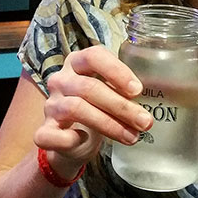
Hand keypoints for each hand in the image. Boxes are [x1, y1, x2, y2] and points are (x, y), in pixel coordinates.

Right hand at [33, 45, 152, 175]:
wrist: (72, 141)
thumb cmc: (96, 108)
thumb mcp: (109, 92)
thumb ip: (124, 90)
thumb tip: (153, 99)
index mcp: (77, 63)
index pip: (94, 56)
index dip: (116, 71)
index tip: (138, 90)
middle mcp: (61, 79)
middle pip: (89, 87)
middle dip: (121, 106)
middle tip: (145, 122)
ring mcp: (50, 105)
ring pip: (76, 109)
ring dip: (108, 124)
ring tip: (132, 137)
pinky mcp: (44, 130)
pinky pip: (52, 134)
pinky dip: (69, 139)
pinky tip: (84, 140)